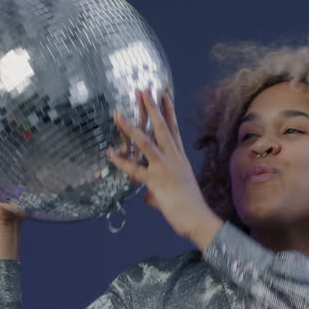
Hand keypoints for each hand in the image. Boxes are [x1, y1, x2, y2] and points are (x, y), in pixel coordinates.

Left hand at [107, 89, 213, 239]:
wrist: (198, 218)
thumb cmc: (189, 207)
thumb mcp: (175, 192)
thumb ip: (157, 190)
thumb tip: (147, 196)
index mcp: (180, 158)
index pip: (173, 129)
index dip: (168, 111)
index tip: (164, 94)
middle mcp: (174, 158)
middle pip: (162, 128)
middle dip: (152, 108)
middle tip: (143, 90)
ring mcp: (165, 168)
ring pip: (146, 143)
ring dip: (131, 128)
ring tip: (118, 114)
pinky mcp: (156, 181)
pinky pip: (135, 169)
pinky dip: (121, 162)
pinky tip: (110, 153)